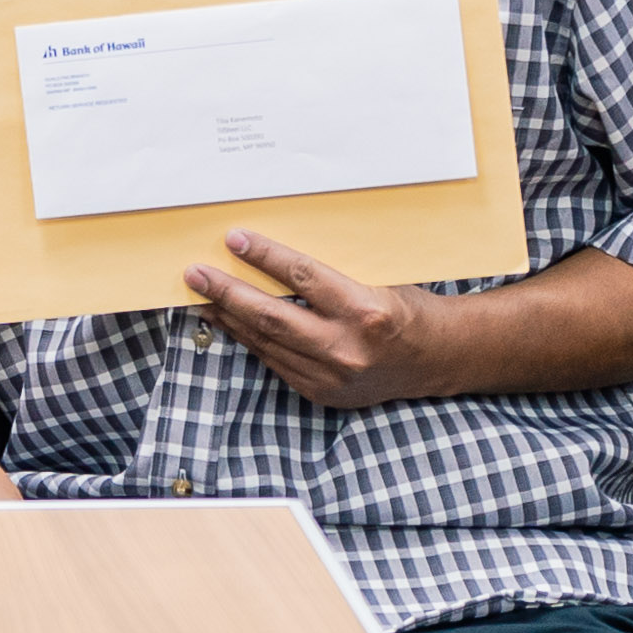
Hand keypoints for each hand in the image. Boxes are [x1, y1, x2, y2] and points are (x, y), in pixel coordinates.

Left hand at [179, 229, 479, 411]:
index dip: (264, 257)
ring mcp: (332, 376)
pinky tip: (231, 324)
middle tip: (195, 274)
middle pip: (272, 316)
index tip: (233, 239)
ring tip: (200, 298)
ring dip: (229, 319)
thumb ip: (330, 274)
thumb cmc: (406, 307)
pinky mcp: (322, 392)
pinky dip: (251, 341)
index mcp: (365, 310)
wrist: (436, 358)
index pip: (302, 277)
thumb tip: (273, 253)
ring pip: (267, 343)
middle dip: (227, 293)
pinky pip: (276, 362)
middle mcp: (346, 347)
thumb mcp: (377, 279)